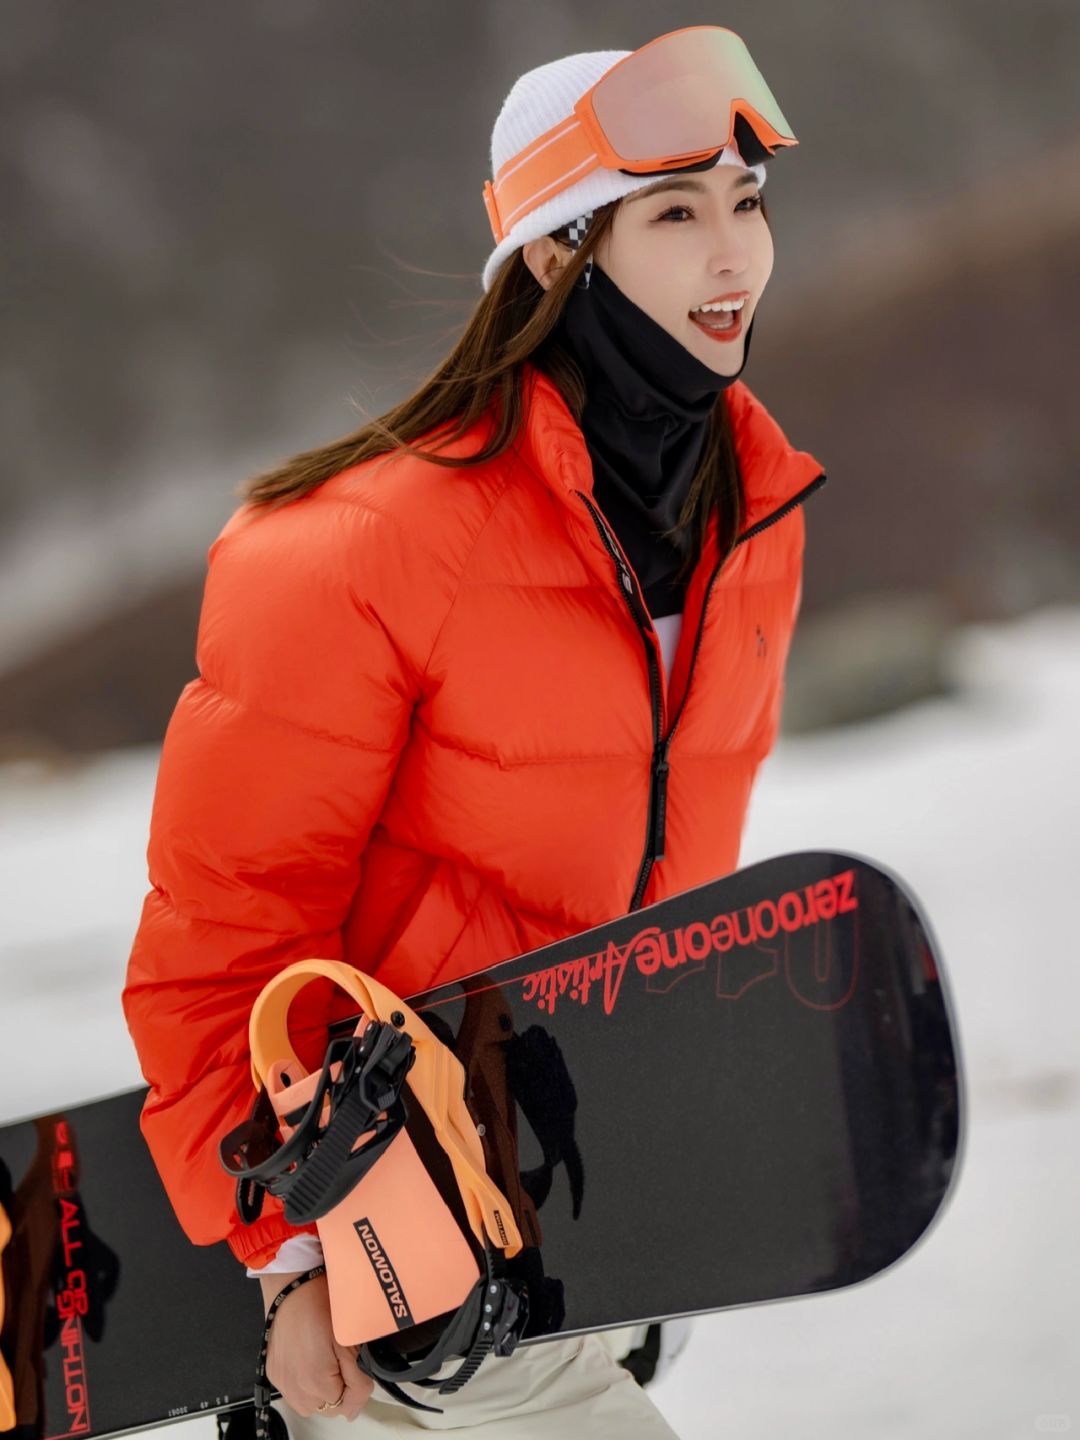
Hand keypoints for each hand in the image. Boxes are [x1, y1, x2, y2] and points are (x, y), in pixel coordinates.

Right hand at [258, 1269, 373, 1419]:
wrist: (292, 1287)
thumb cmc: (319, 1305)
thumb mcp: (349, 1342)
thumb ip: (356, 1380)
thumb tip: (356, 1408)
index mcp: (317, 1382)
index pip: (346, 1406)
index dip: (357, 1386)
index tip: (356, 1365)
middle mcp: (296, 1389)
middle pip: (328, 1407)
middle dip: (339, 1388)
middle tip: (341, 1357)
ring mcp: (283, 1382)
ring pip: (311, 1403)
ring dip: (321, 1388)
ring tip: (325, 1358)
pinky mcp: (274, 1374)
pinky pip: (294, 1391)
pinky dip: (304, 1381)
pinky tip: (310, 1358)